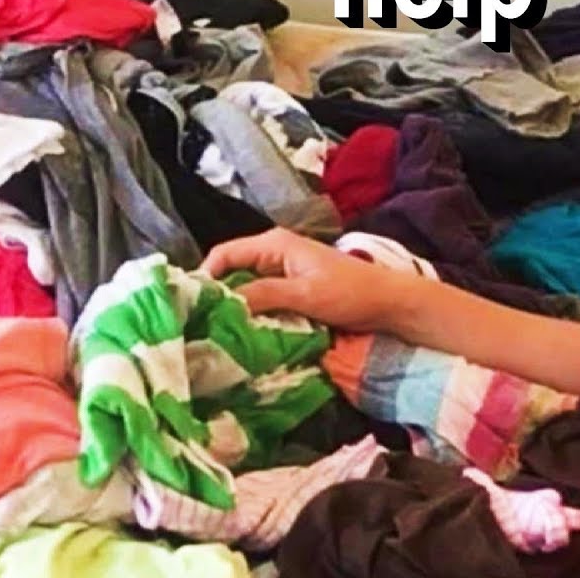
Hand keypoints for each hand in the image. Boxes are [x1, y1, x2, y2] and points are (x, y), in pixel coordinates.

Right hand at [200, 228, 411, 332]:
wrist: (388, 303)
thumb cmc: (350, 293)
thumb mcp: (305, 295)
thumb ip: (264, 295)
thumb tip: (224, 306)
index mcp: (273, 244)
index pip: (223, 255)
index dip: (204, 278)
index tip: (190, 308)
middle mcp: (273, 253)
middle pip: (231, 272)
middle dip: (216, 297)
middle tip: (200, 327)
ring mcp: (282, 272)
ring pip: (245, 289)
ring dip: (234, 309)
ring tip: (217, 335)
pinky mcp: (290, 290)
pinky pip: (261, 300)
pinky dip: (252, 314)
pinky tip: (244, 334)